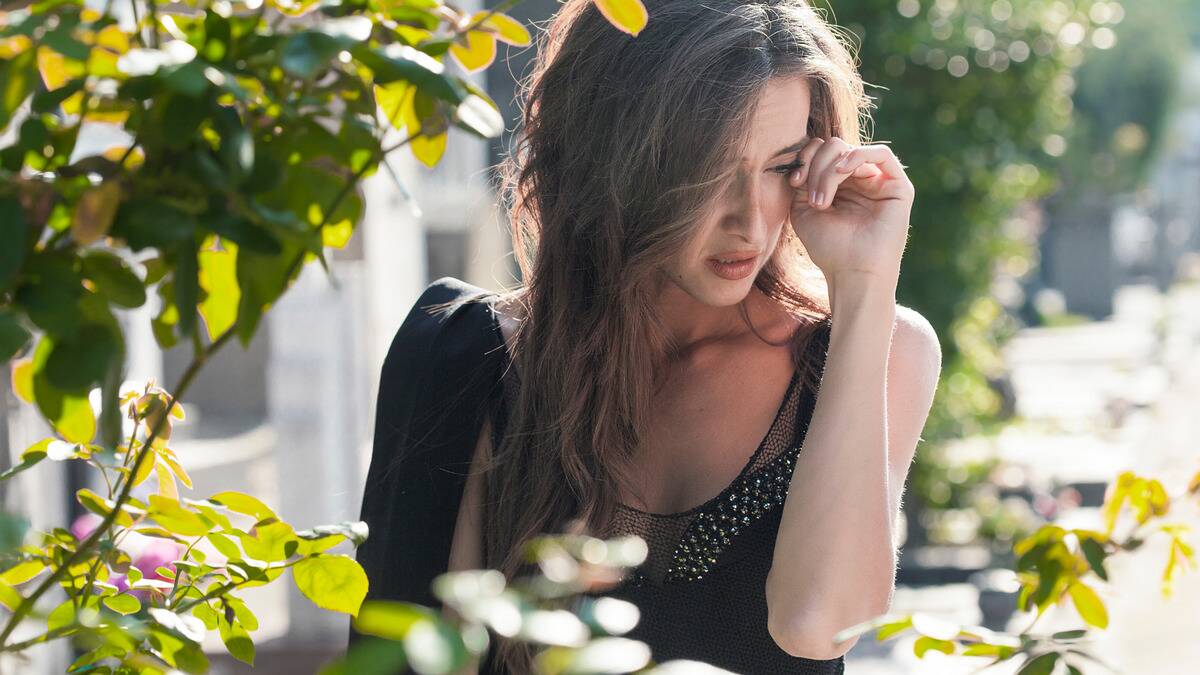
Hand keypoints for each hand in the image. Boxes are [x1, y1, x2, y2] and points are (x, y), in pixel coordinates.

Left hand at [787, 137, 913, 289]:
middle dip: (816, 167)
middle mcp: (859, 179)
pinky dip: (857, 156)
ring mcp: (879, 182)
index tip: (793, 181)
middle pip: (834, 147)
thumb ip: (803, 178)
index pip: (821, 151)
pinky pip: (881, 154)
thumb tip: (805, 155)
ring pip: (850, 151)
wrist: (852, 273)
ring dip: (828, 171)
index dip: (805, 158)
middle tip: (811, 198)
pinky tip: (841, 172)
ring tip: (822, 200)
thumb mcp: (803, 208)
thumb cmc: (828, 247)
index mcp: (838, 184)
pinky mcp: (899, 187)